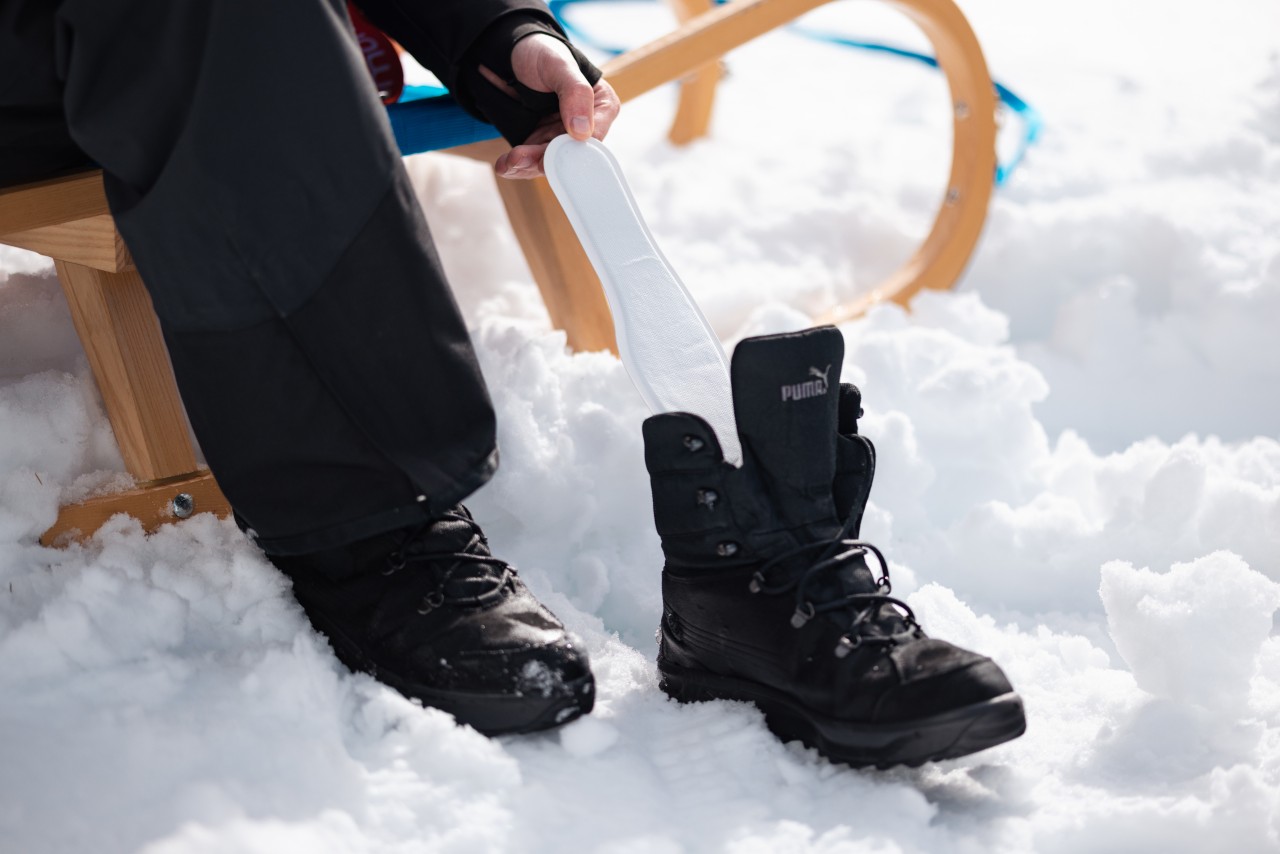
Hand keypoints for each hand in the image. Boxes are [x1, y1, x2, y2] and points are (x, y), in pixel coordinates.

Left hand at [483, 34, 619, 178]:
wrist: (508, 55)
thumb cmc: (542, 52)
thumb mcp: (559, 64)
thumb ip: (576, 92)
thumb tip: (582, 132)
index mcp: (601, 107)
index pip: (595, 137)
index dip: (574, 149)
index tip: (552, 152)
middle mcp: (584, 128)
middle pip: (569, 156)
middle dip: (544, 160)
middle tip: (520, 158)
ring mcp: (559, 138)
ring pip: (547, 163)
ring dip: (527, 166)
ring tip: (509, 162)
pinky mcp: (538, 144)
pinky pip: (530, 162)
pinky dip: (516, 166)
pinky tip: (504, 165)